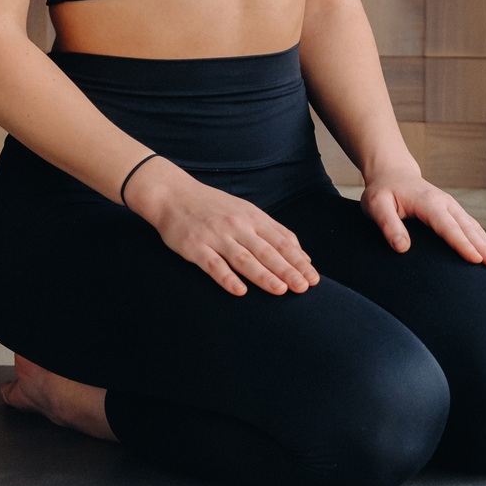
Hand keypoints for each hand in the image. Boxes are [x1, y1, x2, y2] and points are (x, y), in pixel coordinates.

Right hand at [124, 160, 317, 296]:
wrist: (173, 195)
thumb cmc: (214, 207)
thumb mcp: (246, 212)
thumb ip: (272, 232)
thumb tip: (301, 255)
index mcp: (253, 218)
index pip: (281, 241)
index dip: (298, 260)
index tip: (312, 277)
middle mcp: (237, 226)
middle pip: (267, 251)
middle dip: (288, 270)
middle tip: (304, 287)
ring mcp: (216, 236)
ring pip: (244, 258)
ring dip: (263, 275)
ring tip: (280, 290)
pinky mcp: (195, 247)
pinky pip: (213, 265)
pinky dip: (227, 278)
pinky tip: (240, 291)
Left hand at [360, 169, 485, 268]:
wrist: (392, 173)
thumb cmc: (382, 191)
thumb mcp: (376, 206)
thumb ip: (389, 226)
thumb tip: (402, 248)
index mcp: (428, 202)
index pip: (448, 226)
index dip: (462, 244)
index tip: (476, 259)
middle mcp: (445, 203)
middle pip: (467, 228)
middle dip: (484, 247)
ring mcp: (451, 207)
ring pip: (473, 227)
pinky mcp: (452, 212)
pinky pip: (471, 226)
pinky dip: (484, 239)